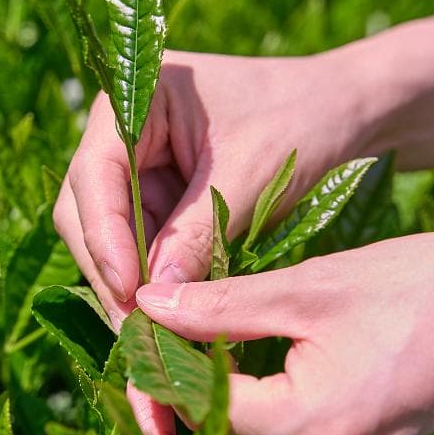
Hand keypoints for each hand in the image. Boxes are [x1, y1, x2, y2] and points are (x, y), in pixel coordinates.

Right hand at [53, 49, 366, 328]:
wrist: (345, 113)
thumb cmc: (304, 121)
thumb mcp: (251, 177)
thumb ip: (198, 234)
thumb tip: (152, 299)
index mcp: (137, 98)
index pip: (95, 175)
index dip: (104, 238)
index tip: (130, 293)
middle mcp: (123, 132)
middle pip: (88, 210)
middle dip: (112, 270)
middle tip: (136, 331)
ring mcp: (139, 167)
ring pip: (110, 238)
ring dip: (132, 284)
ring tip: (157, 335)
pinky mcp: (159, 199)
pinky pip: (142, 246)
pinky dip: (156, 281)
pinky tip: (175, 316)